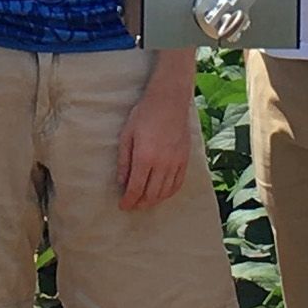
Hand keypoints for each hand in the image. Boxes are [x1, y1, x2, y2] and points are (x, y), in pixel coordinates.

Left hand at [116, 75, 192, 211]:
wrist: (169, 100)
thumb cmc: (144, 114)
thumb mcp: (127, 135)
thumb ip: (124, 161)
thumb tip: (122, 182)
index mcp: (144, 157)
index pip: (136, 188)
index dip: (129, 201)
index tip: (123, 206)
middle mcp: (162, 163)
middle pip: (151, 194)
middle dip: (140, 203)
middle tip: (132, 206)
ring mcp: (176, 162)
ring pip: (165, 191)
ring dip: (154, 200)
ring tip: (145, 202)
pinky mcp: (185, 159)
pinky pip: (178, 183)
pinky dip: (169, 192)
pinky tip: (162, 193)